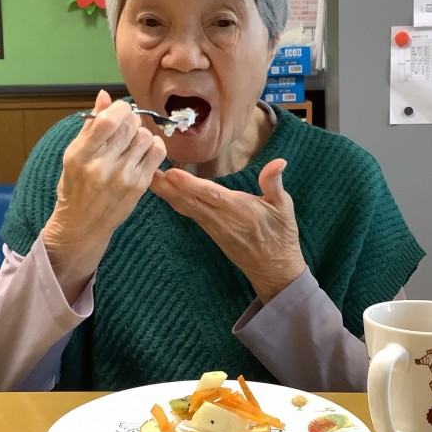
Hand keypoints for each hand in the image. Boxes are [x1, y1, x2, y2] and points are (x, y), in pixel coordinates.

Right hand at [42, 90, 166, 301]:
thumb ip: (91, 125)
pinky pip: (158, 153)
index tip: (119, 110)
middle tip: (126, 127)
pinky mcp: (140, 186)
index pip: (109, 119)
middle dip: (130, 120)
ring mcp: (123, 177)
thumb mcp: (73, 155)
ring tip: (131, 143)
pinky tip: (144, 151)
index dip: (120, 108)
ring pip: (146, 137)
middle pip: (130, 125)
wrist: (83, 225)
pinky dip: (154, 146)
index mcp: (81, 154)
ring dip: (141, 134)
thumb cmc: (75, 187)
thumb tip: (105, 96)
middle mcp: (102, 165)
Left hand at [150, 158, 305, 302]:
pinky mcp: (210, 229)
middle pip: (189, 200)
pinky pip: (189, 213)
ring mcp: (213, 226)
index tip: (171, 173)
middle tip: (147, 169)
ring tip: (149, 176)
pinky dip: (175, 200)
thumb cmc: (281, 235)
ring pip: (185, 207)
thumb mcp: (284, 207)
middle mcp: (221, 218)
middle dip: (167, 186)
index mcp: (239, 210)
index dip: (190, 185)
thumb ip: (275, 184)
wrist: (273, 268)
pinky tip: (163, 191)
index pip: (211, 195)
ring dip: (167, 192)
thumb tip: (279, 162)